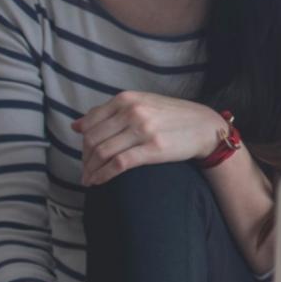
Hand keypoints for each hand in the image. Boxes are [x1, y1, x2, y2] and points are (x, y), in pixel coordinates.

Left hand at [73, 92, 225, 185]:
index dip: (82, 143)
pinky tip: (98, 182)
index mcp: (127, 99)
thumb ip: (110, 112)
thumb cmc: (172, 117)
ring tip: (89, 180)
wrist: (204, 127)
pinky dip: (103, 175)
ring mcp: (143, 130)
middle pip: (93, 139)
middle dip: (84, 160)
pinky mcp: (153, 149)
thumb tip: (76, 125)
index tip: (84, 156)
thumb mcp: (142, 104)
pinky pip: (118, 164)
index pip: (90, 123)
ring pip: (102, 152)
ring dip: (90, 170)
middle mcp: (132, 112)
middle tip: (85, 172)